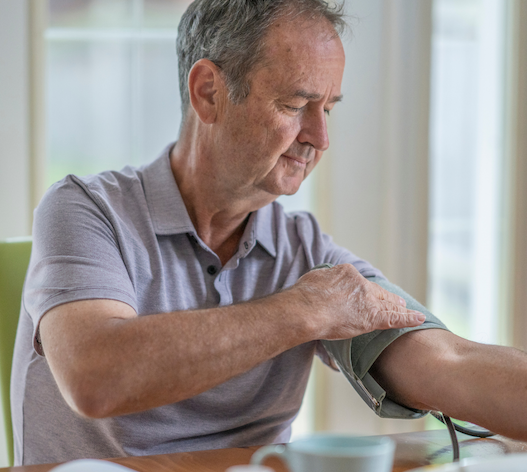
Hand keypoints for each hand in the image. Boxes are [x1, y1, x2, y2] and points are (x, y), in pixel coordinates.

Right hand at [290, 263, 424, 339]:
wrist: (307, 309)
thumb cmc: (304, 297)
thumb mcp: (313, 279)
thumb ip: (323, 280)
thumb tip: (322, 284)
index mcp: (346, 272)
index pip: (358, 282)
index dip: (362, 290)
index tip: (362, 294)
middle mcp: (359, 284)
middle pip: (376, 291)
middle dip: (386, 296)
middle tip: (395, 300)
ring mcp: (368, 300)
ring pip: (387, 303)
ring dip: (398, 307)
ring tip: (407, 309)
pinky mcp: (373, 317)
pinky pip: (395, 318)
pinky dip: (408, 318)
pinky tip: (419, 318)